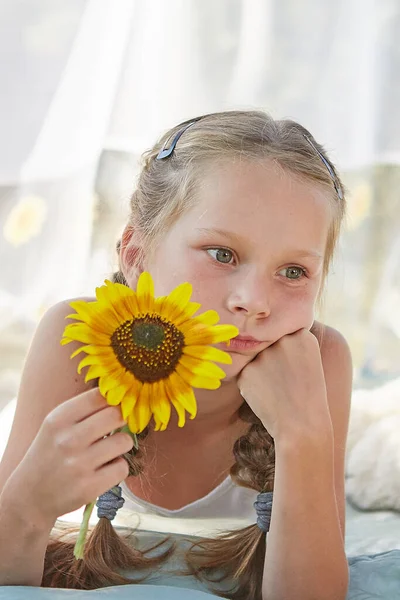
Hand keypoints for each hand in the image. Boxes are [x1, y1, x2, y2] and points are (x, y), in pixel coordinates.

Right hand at [3, 389, 132, 525]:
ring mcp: (79, 465)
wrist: (29, 497)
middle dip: (121, 419)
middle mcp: (68, 440)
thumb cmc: (49, 454)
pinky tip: (104, 469)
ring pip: (124, 441)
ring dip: (121, 445)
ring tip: (109, 450)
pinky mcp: (89, 488)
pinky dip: (117, 468)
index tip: (113, 406)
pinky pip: (122, 467)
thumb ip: (84, 410)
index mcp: (58, 419)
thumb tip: (122, 397)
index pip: (99, 396)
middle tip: (116, 426)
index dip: (113, 399)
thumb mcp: (56, 425)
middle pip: (116, 415)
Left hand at [237, 329, 332, 441]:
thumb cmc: (309, 397)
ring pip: (256, 358)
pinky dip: (252, 384)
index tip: (294, 366)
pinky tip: (266, 396)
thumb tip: (266, 336)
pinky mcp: (246, 371)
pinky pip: (246, 373)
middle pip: (268, 343)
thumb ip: (292, 344)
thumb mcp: (311, 362)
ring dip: (261, 371)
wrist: (302, 426)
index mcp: (302, 336)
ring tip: (277, 390)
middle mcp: (282, 341)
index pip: (285, 332)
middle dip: (272, 359)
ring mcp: (262, 355)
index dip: (288, 351)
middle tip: (285, 381)